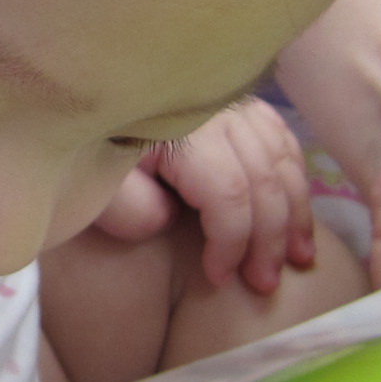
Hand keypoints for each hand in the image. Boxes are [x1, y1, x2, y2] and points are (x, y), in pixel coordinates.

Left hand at [91, 98, 317, 295]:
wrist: (80, 96)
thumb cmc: (84, 147)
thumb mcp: (92, 181)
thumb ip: (130, 208)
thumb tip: (170, 219)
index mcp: (181, 133)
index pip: (229, 194)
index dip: (232, 243)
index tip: (218, 278)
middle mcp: (216, 111)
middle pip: (264, 180)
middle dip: (270, 239)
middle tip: (265, 285)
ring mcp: (230, 102)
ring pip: (281, 158)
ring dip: (295, 212)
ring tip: (299, 257)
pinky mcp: (236, 101)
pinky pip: (280, 137)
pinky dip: (293, 176)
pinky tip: (296, 210)